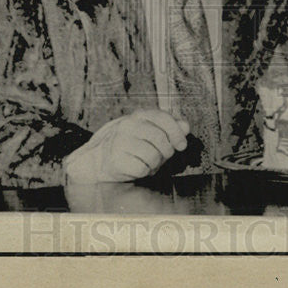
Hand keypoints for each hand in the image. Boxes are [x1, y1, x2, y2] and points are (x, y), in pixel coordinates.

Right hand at [63, 109, 189, 183]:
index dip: (176, 133)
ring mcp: (120, 142)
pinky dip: (145, 171)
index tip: (182, 146)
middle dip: (167, 152)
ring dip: (155, 164)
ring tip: (148, 162)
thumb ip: (170, 128)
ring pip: (153, 156)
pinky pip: (142, 168)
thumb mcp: (153, 133)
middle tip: (162, 157)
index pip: (163, 118)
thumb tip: (186, 126)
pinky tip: (138, 167)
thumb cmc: (134, 145)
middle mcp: (128, 125)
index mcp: (139, 115)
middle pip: (160, 139)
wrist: (102, 159)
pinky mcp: (116, 159)